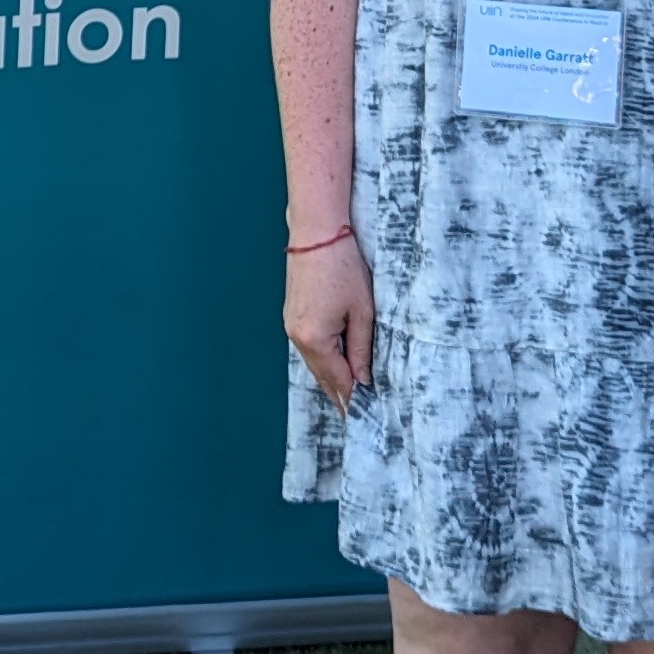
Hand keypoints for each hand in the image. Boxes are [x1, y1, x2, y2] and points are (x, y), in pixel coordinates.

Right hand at [284, 229, 375, 405]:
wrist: (316, 234)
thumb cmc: (343, 267)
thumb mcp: (362, 311)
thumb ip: (361, 348)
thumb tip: (363, 379)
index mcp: (316, 339)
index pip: (338, 379)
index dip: (352, 400)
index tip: (363, 418)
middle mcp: (297, 337)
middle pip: (321, 376)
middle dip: (338, 395)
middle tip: (354, 416)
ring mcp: (290, 326)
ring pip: (313, 363)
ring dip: (329, 378)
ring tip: (347, 396)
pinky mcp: (291, 316)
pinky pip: (307, 348)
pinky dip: (321, 360)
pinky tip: (333, 366)